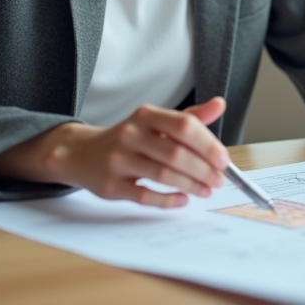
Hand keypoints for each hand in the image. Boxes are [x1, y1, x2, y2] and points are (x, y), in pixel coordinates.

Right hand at [0, 97, 230, 207]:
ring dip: (190, 185)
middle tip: (218, 180)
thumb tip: (219, 104)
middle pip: (176, 153)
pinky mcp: (111, 185)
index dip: (208, 144)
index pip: (184, 126)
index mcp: (146, 115)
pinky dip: (167, 200)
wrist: (81, 153)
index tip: (223, 160)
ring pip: (163, 175)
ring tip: (206, 191)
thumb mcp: (155, 122)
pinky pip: (144, 196)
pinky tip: (182, 200)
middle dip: (203, 170)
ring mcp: (119, 160)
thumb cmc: (129, 138)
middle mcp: (131, 134)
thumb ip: (189, 117)